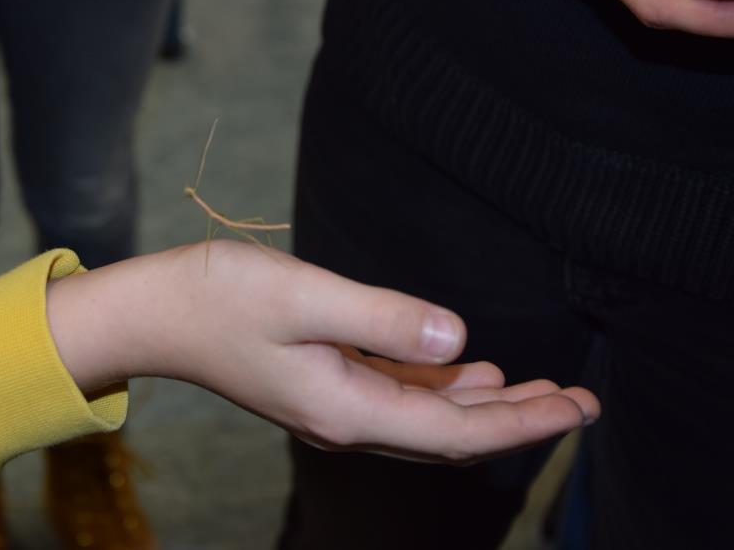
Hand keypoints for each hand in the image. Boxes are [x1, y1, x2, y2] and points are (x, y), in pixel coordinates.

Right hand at [46, 240, 598, 464]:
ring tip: (537, 387)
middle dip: (517, 419)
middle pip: (449, 435)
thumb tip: (456, 343)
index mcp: (346, 408)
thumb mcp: (302, 298)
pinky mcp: (319, 383)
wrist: (153, 313)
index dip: (522, 422)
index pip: (455, 431)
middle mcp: (345, 420)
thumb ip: (382, 319)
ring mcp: (331, 404)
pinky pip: (397, 399)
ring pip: (426, 420)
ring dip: (483, 406)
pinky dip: (440, 390)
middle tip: (579, 402)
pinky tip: (462, 370)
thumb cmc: (217, 298)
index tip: (578, 407)